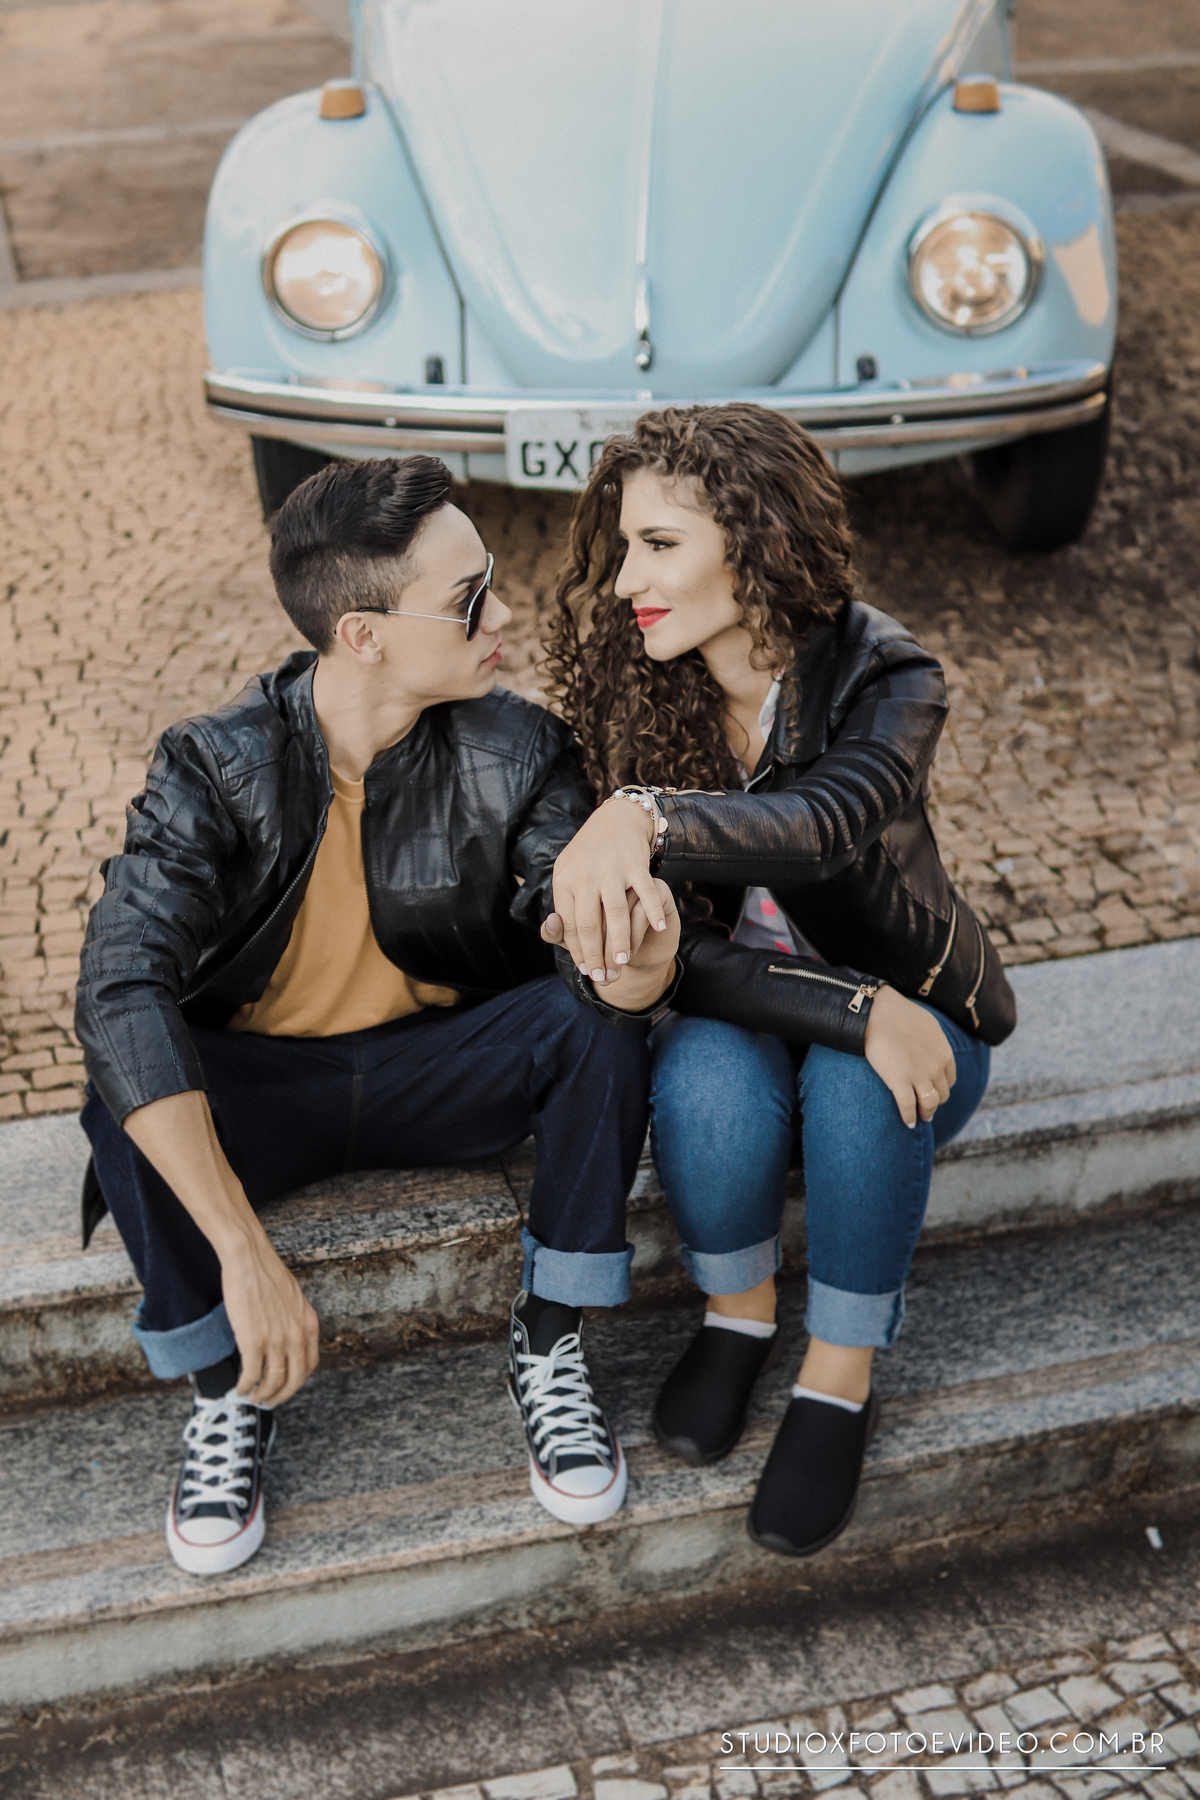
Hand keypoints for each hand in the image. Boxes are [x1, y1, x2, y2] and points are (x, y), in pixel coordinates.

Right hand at [223, 1232, 320, 1407]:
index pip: (310, 1364)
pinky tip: (239, 1388)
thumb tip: (286, 1339)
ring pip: (273, 1382)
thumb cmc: (267, 1273)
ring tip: (252, 1397)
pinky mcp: (253, 1342)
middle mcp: (297, 1336)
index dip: (297, 1381)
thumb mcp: (293, 1300)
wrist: (249, 1258)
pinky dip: (245, 1387)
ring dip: (262, 1395)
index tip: (287, 1385)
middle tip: (269, 1401)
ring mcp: (276, 1340)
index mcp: (309, 1324)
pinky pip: (251, 1376)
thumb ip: (294, 1321)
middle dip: (281, 1395)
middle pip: (294, 1380)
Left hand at [551, 799, 668, 982]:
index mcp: (564, 881)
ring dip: (619, 940)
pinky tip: (657, 928)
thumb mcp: (569, 876)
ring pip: (615, 912)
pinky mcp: (634, 863)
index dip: (577, 951)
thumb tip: (554, 934)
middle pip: (588, 923)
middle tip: (603, 977)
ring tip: (622, 962)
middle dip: (595, 954)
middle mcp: (584, 875)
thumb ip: (562, 906)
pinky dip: (651, 910)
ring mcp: (610, 869)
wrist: (616, 820)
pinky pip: (644, 891)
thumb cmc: (589, 858)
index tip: (585, 971)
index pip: (569, 925)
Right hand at [863, 985, 955, 1127]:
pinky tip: (908, 1122)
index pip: (950, 1080)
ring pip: (929, 1104)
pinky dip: (910, 1117)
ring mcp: (919, 1076)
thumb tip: (934, 1051)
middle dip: (935, 1102)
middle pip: (941, 1095)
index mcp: (945, 1054)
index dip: (941, 1088)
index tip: (934, 1092)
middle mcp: (936, 1068)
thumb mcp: (928, 1025)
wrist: (878, 1013)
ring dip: (927, 1114)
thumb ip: (935, 1042)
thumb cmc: (899, 1014)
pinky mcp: (899, 1082)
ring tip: (921, 1118)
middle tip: (926, 1107)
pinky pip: (908, 1107)